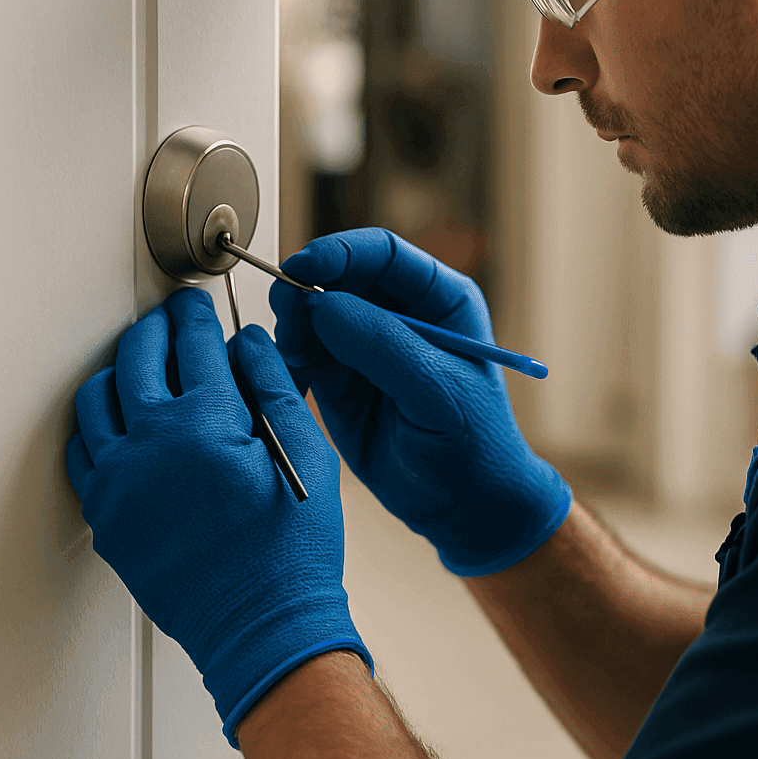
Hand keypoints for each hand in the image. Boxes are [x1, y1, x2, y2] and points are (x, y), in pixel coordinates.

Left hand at [66, 286, 369, 747]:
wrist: (261, 625)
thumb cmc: (291, 551)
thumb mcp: (306, 454)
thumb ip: (275, 386)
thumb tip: (249, 342)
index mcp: (205, 424)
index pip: (194, 342)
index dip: (196, 315)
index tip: (196, 305)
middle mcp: (150, 445)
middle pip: (138, 357)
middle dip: (156, 329)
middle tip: (169, 322)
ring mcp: (118, 483)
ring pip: (97, 399)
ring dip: (120, 371)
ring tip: (140, 366)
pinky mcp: (106, 517)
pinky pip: (83, 454)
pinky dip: (96, 426)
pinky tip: (117, 423)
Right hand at [269, 227, 570, 576]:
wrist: (463, 506)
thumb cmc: (473, 444)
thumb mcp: (437, 393)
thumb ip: (383, 346)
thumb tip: (325, 304)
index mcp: (440, 300)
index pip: (385, 254)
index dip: (341, 252)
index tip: (305, 266)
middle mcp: (399, 314)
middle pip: (341, 276)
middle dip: (308, 286)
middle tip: (284, 306)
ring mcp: (365, 345)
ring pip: (314, 313)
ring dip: (293, 324)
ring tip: (293, 352)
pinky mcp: (338, 380)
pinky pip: (301, 353)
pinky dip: (287, 359)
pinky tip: (292, 377)